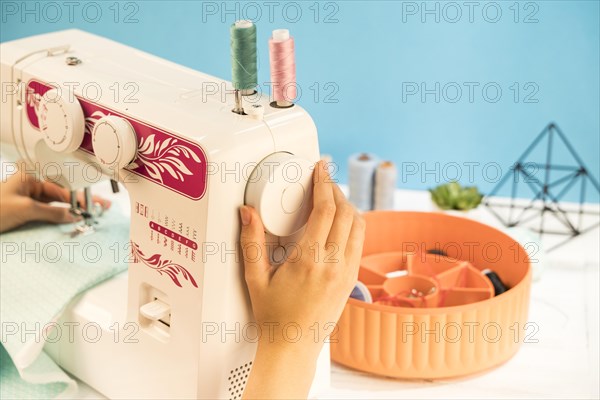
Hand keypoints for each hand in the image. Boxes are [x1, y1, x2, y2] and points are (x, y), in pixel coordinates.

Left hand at [0, 171, 110, 232]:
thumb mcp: (25, 210)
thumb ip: (52, 212)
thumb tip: (73, 216)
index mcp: (29, 176)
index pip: (61, 186)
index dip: (80, 195)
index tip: (95, 202)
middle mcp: (29, 184)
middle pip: (62, 193)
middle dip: (80, 202)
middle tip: (100, 207)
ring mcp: (27, 197)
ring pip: (56, 203)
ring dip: (72, 210)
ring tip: (91, 213)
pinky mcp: (25, 209)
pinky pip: (48, 211)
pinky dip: (60, 216)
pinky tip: (72, 219)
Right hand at [240, 160, 364, 398]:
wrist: (293, 347)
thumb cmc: (273, 317)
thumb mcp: (255, 278)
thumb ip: (250, 242)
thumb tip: (247, 213)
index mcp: (309, 261)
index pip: (326, 210)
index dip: (324, 183)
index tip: (321, 169)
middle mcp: (333, 265)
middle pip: (346, 212)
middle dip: (335, 190)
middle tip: (323, 180)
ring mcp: (347, 273)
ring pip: (359, 226)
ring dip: (347, 206)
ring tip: (331, 198)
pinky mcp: (352, 280)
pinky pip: (359, 242)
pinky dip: (353, 224)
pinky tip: (339, 223)